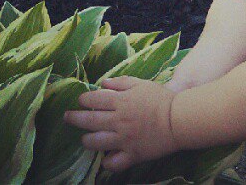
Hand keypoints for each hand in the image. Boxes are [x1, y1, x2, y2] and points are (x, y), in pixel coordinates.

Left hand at [64, 76, 178, 171]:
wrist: (178, 119)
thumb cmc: (161, 98)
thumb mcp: (142, 84)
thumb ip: (121, 82)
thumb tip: (103, 83)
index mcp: (121, 101)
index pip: (95, 99)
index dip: (84, 99)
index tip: (80, 99)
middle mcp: (118, 121)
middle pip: (90, 120)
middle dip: (75, 118)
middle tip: (67, 117)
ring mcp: (123, 139)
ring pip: (96, 142)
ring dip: (86, 140)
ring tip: (84, 139)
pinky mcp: (132, 154)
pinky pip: (113, 163)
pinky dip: (107, 161)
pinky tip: (105, 158)